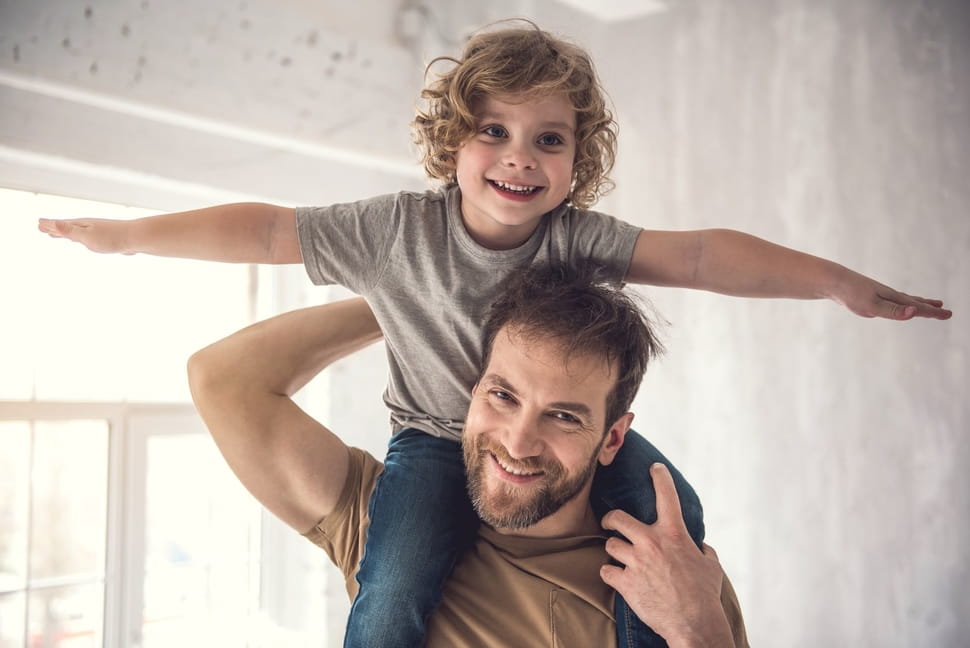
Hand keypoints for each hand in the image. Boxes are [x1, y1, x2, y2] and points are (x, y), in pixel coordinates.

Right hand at [38, 218, 133, 253]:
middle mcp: (88, 226)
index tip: (38, 223)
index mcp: (81, 225)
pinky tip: (83, 242)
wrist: (136, 238)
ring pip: (76, 233)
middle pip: (66, 227)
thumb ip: (70, 231)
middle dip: (54, 228)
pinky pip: (87, 238)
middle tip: (41, 227)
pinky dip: (79, 239)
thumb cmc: (112, 238)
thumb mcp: (87, 236)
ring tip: (56, 235)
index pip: (61, 225)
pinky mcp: (106, 239)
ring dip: (65, 233)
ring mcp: (97, 232)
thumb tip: (53, 223)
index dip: (49, 225)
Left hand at [600, 463, 732, 647]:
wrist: (693, 624)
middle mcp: (651, 543)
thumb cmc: (704, 595)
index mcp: (674, 534)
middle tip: (610, 522)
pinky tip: (616, 578)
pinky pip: (606, 570)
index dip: (660, 477)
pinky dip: (610, 574)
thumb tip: (701, 546)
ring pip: (610, 545)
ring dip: (614, 551)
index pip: (666, 496)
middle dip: (610, 518)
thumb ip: (703, 551)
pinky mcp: (625, 582)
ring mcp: (636, 562)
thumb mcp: (711, 566)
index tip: (655, 468)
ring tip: (620, 558)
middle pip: (617, 517)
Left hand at [833, 268, 951, 319]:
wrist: (833, 281)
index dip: (932, 313)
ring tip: (929, 306)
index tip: (949, 314)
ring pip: (904, 301)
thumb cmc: (851, 294)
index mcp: (892, 298)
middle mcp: (889, 295)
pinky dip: (901, 303)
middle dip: (930, 308)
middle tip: (945, 312)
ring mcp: (880, 295)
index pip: (917, 308)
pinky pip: (892, 301)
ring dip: (918, 304)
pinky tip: (898, 305)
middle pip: (914, 303)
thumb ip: (893, 311)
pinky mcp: (871, 296)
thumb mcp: (872, 306)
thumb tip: (914, 313)